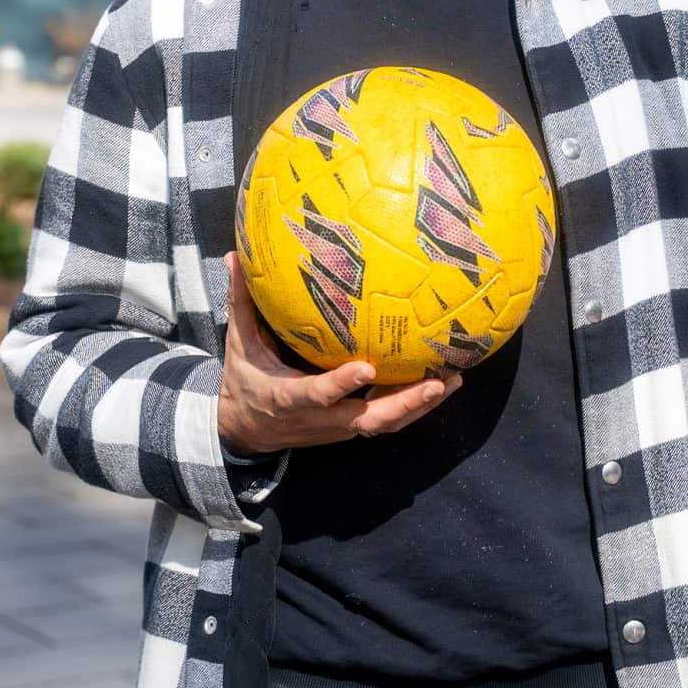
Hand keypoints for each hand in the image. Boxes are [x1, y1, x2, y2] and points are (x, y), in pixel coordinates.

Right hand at [216, 252, 461, 454]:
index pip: (318, 395)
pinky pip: (386, 420)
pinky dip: (414, 406)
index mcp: (290, 397)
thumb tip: (235, 255)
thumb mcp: (239, 344)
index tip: (367, 367)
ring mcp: (339, 427)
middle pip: (368, 419)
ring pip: (384, 423)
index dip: (342, 384)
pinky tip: (441, 385)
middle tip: (437, 381)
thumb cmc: (244, 382)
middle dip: (404, 403)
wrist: (245, 432)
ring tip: (452, 380)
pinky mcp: (350, 428)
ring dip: (420, 405)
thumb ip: (240, 302)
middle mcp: (321, 418)